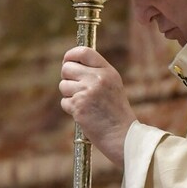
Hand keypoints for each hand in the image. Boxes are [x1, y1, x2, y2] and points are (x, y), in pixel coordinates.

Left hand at [59, 46, 136, 167]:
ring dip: (69, 96)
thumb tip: (71, 64)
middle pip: (67, 68)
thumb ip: (96, 73)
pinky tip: (85, 114)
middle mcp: (97, 78)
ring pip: (63, 86)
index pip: (84, 52)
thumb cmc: (116, 112)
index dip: (71, 55)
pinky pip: (64, 102)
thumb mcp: (112, 86)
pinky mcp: (79, 106)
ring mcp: (87, 92)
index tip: (67, 61)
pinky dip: (71, 109)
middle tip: (76, 89)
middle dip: (67, 78)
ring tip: (85, 104)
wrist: (123, 135)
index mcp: (107, 71)